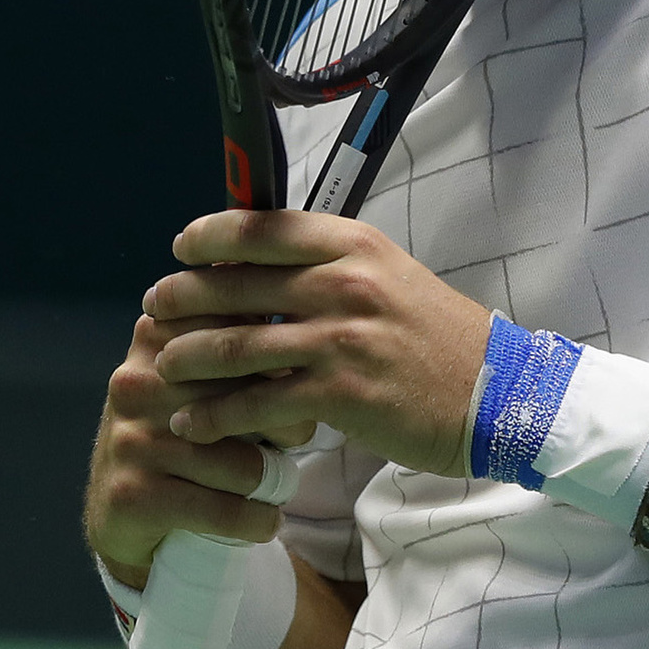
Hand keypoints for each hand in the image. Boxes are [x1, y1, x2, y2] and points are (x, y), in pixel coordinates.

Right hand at [84, 310, 313, 590]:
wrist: (120, 506)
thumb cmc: (182, 424)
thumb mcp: (200, 369)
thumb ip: (242, 329)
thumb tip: (318, 306)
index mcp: (160, 334)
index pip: (240, 331)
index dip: (283, 358)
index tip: (304, 376)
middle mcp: (140, 379)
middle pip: (247, 396)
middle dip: (287, 420)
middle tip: (301, 434)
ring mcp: (132, 436)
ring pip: (242, 462)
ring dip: (273, 480)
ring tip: (280, 482)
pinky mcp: (133, 493)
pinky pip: (221, 508)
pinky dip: (255, 520)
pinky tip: (265, 520)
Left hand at [144, 210, 490, 478]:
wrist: (493, 391)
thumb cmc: (436, 336)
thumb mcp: (388, 277)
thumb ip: (331, 267)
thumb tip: (265, 266)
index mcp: (355, 244)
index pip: (264, 226)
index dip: (211, 235)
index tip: (182, 248)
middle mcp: (345, 282)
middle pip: (239, 283)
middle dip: (184, 297)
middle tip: (155, 308)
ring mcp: (341, 338)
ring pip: (239, 344)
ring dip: (187, 357)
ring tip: (161, 366)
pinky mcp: (339, 394)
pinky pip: (258, 403)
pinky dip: (216, 414)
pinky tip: (191, 422)